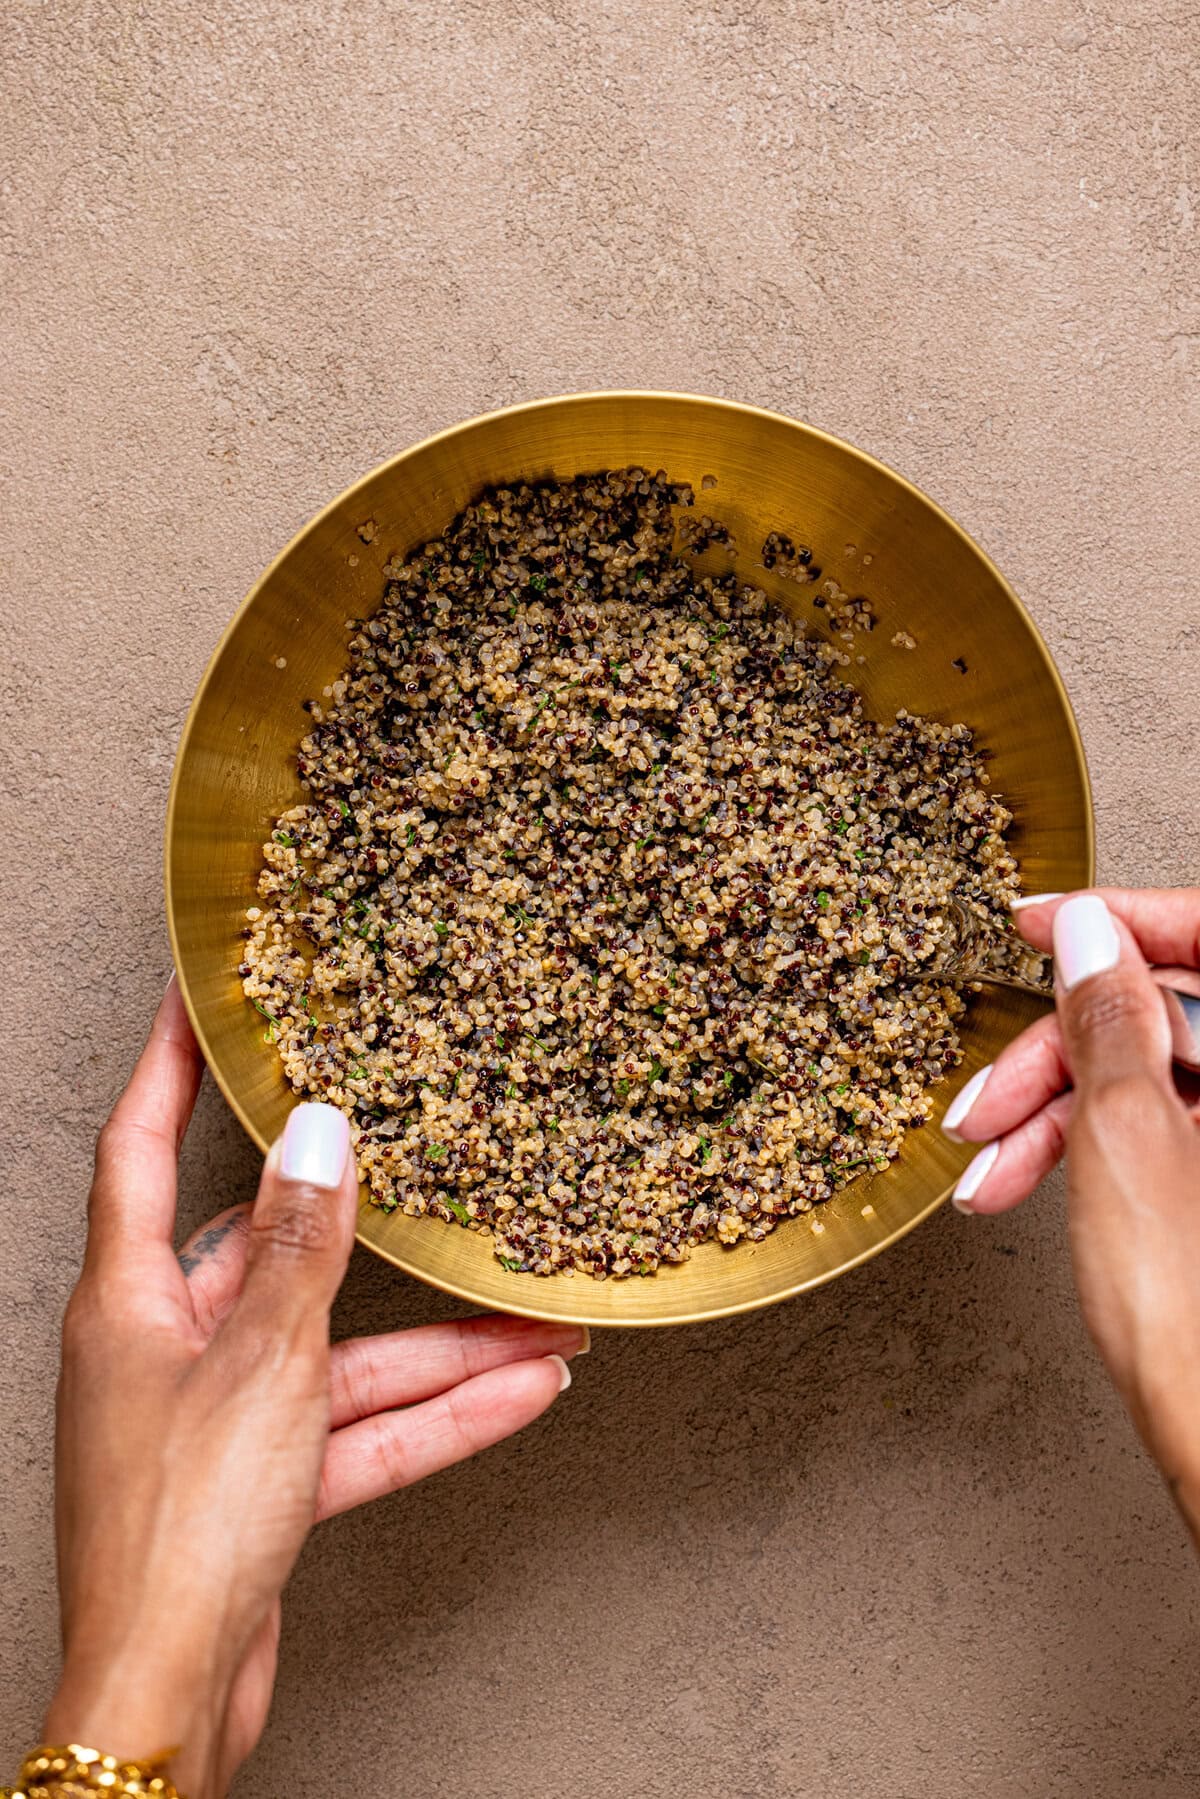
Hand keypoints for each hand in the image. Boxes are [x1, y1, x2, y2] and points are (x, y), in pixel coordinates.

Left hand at [46, 983, 585, 1798]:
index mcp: (131, 1299)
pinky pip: (362, 1429)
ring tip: (540, 1321)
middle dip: (369, 1227)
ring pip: (343, 1354)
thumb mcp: (264, 1366)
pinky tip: (520, 1395)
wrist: (168, 1701)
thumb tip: (321, 1132)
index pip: (142, 1146)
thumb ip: (304, 1248)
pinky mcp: (263, 1482)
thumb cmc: (177, 1535)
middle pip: (273, 1254)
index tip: (198, 998)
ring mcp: (217, 1418)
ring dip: (440, 1347)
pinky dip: (433, 1417)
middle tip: (423, 1152)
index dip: (169, 1064)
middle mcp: (168, 1347)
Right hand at [938, 888, 1199, 1533]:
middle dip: (1056, 1054)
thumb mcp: (1125, 1140)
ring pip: (1149, 1077)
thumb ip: (1106, 1020)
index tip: (1035, 924)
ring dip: (1053, 1114)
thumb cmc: (1196, 1325)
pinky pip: (1157, 1128)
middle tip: (992, 1097)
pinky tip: (1027, 1180)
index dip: (1115, 919)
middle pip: (1164, 1013)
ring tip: (989, 1166)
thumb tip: (1087, 935)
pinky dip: (1083, 1149)